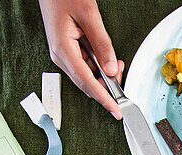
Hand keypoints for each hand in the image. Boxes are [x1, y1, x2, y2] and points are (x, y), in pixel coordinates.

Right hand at [38, 0, 124, 119]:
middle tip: (120, 69)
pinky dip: (99, 65)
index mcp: (62, 49)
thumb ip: (102, 44)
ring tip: (114, 59)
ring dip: (104, 73)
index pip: (87, 83)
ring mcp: (63, 54)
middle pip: (88, 83)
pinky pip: (86, 65)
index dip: (104, 99)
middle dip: (107, 83)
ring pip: (88, 76)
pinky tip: (105, 56)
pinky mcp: (67, 51)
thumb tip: (111, 69)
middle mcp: (60, 55)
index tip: (116, 111)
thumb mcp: (89, 15)